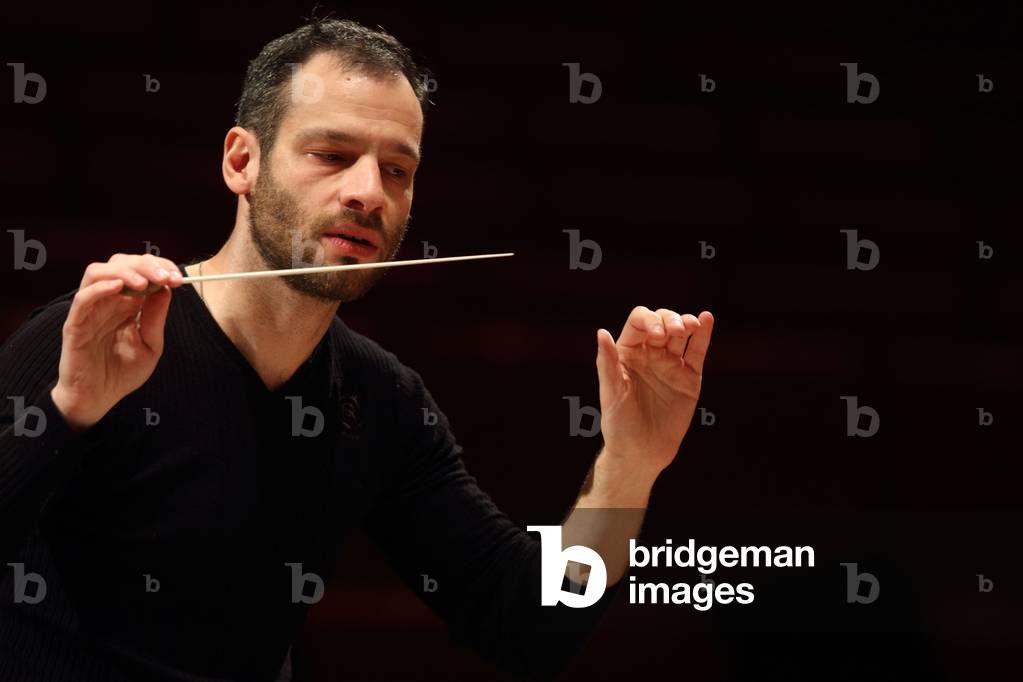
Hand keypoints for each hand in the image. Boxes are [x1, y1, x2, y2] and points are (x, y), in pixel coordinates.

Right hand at [50, 253, 183, 431]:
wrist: (99, 399)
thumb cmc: (123, 373)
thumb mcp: (151, 344)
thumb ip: (156, 317)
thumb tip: (167, 288)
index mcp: (127, 303)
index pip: (139, 270)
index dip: (159, 267)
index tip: (178, 276)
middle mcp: (107, 301)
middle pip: (120, 263)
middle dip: (146, 265)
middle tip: (166, 276)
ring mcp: (90, 311)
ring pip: (97, 272)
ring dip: (123, 271)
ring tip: (144, 282)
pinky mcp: (75, 325)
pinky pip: (82, 299)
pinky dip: (99, 288)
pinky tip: (119, 288)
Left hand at [594, 306, 714, 481]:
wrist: (641, 453)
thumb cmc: (619, 424)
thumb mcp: (610, 393)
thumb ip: (607, 363)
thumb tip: (601, 332)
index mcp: (628, 353)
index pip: (639, 322)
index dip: (649, 321)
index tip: (657, 335)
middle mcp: (650, 354)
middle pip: (662, 322)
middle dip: (670, 320)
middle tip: (676, 330)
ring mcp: (671, 364)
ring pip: (681, 334)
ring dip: (687, 323)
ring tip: (692, 325)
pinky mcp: (689, 377)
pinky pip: (697, 352)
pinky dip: (704, 335)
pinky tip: (707, 319)